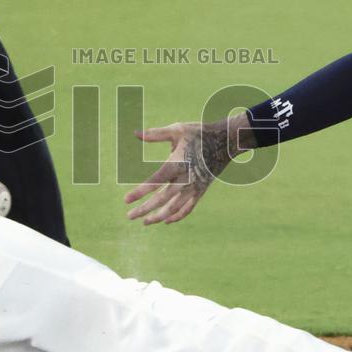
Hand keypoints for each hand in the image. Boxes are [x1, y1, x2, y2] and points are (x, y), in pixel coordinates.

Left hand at [123, 114, 253, 224]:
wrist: (226, 141)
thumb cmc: (199, 133)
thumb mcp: (177, 130)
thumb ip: (155, 134)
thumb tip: (134, 133)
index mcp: (177, 164)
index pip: (154, 181)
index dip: (140, 192)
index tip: (126, 200)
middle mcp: (186, 179)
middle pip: (162, 199)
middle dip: (144, 209)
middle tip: (129, 216)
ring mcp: (194, 187)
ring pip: (174, 208)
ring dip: (158, 216)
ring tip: (144, 222)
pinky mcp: (201, 191)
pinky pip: (188, 208)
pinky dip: (177, 216)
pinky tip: (165, 221)